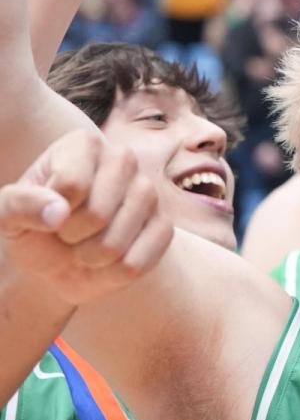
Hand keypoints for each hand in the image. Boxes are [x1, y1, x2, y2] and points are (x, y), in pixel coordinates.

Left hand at [0, 131, 171, 307]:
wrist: (59, 258)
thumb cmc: (34, 225)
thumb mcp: (6, 214)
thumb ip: (20, 205)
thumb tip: (57, 214)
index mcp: (84, 144)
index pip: (72, 183)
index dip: (51, 212)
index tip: (47, 212)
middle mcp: (124, 159)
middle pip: (97, 213)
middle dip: (71, 236)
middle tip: (66, 233)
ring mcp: (149, 192)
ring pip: (115, 243)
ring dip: (89, 258)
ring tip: (84, 247)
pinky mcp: (164, 226)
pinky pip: (135, 263)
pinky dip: (110, 274)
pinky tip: (107, 260)